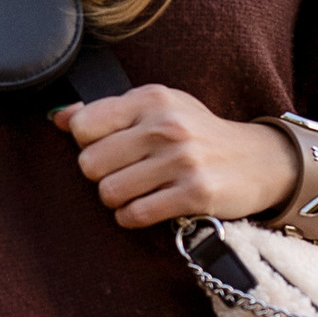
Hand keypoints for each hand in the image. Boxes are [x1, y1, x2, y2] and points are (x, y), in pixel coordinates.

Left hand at [54, 85, 300, 229]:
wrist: (259, 160)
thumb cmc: (199, 134)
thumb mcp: (159, 109)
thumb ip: (108, 111)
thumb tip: (58, 117)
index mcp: (151, 98)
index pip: (83, 127)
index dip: (88, 145)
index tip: (109, 149)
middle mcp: (166, 125)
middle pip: (90, 164)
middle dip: (102, 176)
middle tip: (124, 175)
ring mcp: (181, 160)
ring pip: (109, 193)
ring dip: (117, 201)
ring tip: (137, 193)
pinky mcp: (195, 193)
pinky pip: (136, 214)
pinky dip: (133, 217)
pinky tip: (147, 209)